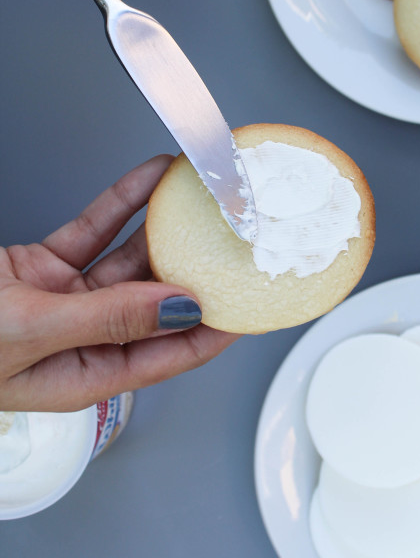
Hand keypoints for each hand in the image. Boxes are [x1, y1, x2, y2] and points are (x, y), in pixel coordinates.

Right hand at [0, 155, 237, 411]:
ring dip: (163, 228)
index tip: (251, 302)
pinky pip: (91, 229)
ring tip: (205, 200)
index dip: (213, 328)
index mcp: (79, 377)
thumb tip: (178, 308)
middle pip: (154, 303)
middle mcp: (77, 339)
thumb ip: (108, 320)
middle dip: (195, 269)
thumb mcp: (29, 333)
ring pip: (126, 261)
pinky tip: (152, 180)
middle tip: (237, 240)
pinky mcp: (37, 266)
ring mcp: (59, 301)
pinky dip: (121, 204)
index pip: (167, 355)